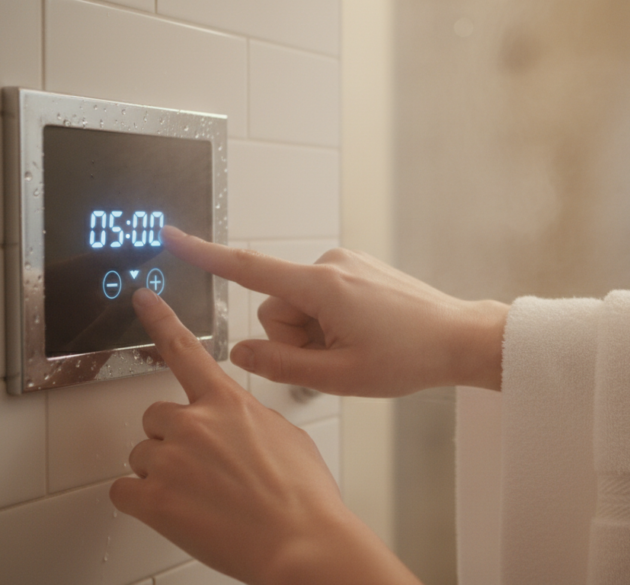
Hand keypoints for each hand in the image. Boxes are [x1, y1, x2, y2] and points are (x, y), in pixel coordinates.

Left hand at [110, 288, 420, 584]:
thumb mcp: (287, 437)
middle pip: (156, 417)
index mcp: (229, 404)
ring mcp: (171, 460)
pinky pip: (123, 491)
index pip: (186, 350)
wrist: (302, 541)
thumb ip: (250, 419)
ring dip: (162, 473)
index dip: (160, 320)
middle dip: (172, 439)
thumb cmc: (304, 496)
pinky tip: (177, 511)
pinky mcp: (154, 500)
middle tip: (202, 468)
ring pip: (141, 455)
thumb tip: (236, 427)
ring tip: (200, 496)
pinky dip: (143, 502)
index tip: (143, 298)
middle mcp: (195, 423)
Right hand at [162, 226, 508, 395]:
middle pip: (277, 306)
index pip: (248, 268)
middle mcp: (331, 264)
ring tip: (356, 348)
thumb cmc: (409, 357)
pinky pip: (323, 297)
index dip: (205, 254)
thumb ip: (281, 365)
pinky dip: (332, 321)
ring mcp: (346, 263)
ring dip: (315, 333)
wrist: (459, 338)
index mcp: (322, 286)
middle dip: (295, 337)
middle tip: (337, 358)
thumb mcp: (339, 377)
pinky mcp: (357, 268)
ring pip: (300, 305)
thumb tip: (241, 353)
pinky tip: (365, 335)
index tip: (171, 236)